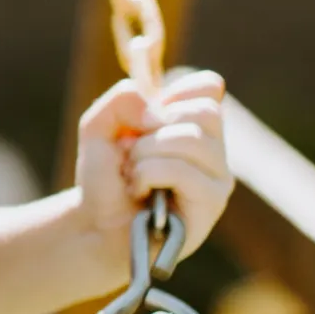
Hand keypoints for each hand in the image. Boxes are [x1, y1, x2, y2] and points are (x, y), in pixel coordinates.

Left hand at [74, 68, 230, 260]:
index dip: (173, 95)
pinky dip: (149, 174)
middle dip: (153, 129)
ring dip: (146, 154)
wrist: (96, 226)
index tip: (145, 120)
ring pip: (190, 139)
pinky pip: (182, 170)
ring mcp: (218, 177)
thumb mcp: (98, 127)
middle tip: (133, 154)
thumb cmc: (105, 178)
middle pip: (204, 111)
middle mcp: (215, 150)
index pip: (210, 87)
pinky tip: (140, 191)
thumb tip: (155, 111)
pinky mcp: (211, 203)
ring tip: (134, 176)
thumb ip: (121, 100)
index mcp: (196, 126)